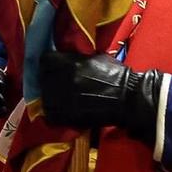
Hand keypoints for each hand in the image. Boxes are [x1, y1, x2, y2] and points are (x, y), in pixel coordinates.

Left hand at [36, 50, 161, 140]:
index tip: (53, 66)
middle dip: (48, 80)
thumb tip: (65, 56)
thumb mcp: (95, 58)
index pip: (44, 60)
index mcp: (68, 63)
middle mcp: (61, 79)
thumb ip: (76, 57)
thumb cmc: (116, 76)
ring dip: (50, 97)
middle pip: (43, 78)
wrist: (128, 98)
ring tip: (61, 99)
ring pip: (44, 96)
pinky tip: (63, 111)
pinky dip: (54, 114)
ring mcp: (62, 98)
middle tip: (58, 84)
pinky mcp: (66, 115)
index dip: (49, 63)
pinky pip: (50, 114)